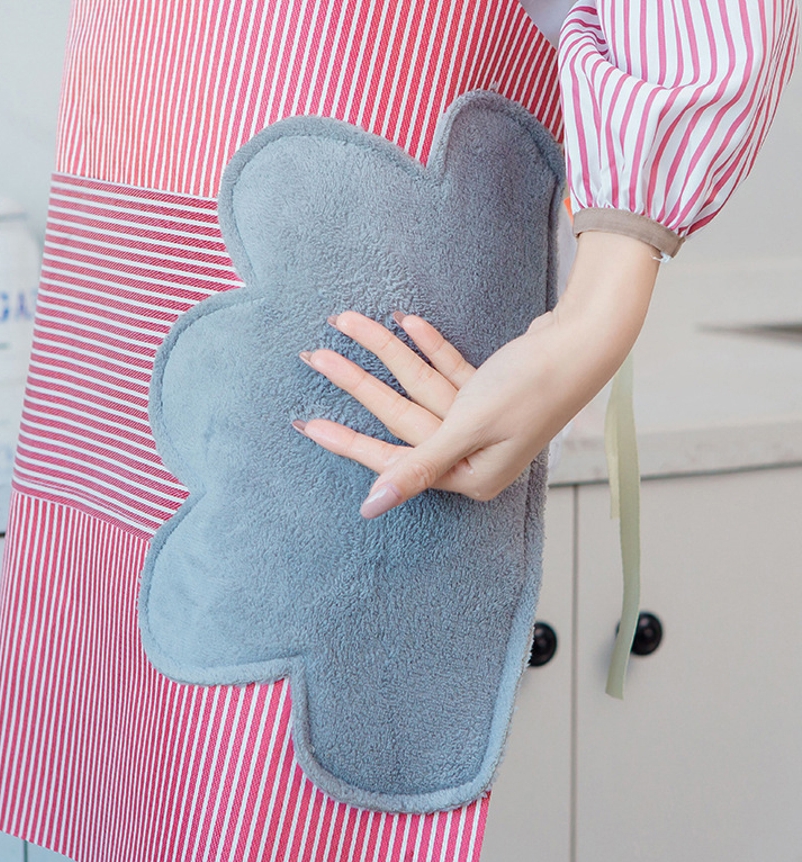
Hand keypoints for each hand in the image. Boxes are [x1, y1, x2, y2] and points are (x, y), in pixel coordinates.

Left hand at [294, 231, 659, 516]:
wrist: (586, 343)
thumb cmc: (532, 388)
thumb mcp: (468, 430)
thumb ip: (417, 467)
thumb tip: (371, 507)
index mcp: (468, 475)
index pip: (394, 461)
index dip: (348, 442)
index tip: (307, 424)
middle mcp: (472, 455)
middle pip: (401, 418)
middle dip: (357, 384)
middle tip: (315, 356)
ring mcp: (481, 425)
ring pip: (420, 388)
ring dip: (387, 354)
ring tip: (347, 322)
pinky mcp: (490, 395)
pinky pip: (449, 373)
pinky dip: (430, 349)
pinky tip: (404, 322)